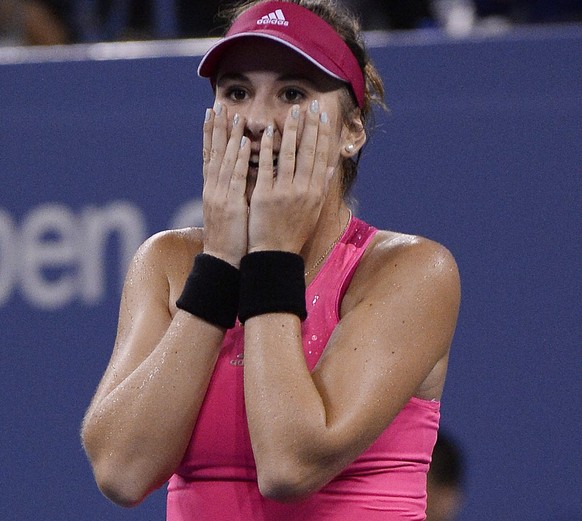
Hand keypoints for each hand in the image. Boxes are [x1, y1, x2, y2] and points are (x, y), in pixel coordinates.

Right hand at [201, 103, 250, 266]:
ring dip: (228, 135)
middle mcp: (213, 188)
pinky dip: (238, 157)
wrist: (224, 262)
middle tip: (219, 105)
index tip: (214, 115)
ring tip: (233, 113)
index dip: (211, 135)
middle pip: (213, 153)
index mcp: (214, 190)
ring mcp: (220, 195)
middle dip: (216, 128)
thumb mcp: (231, 212)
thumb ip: (234, 192)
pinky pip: (235, 176)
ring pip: (223, 159)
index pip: (211, 157)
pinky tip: (243, 141)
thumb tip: (242, 178)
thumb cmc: (232, 239)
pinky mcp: (230, 204)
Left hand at [248, 101, 333, 253]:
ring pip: (290, 155)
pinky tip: (268, 133)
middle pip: (309, 152)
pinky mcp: (266, 195)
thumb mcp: (313, 210)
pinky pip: (267, 167)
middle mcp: (304, 190)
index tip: (323, 116)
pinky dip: (268, 149)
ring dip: (292, 131)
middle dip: (311, 126)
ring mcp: (285, 192)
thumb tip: (332, 166)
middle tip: (311, 104)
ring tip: (293, 111)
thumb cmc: (293, 231)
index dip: (323, 135)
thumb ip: (322, 186)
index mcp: (316, 192)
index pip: (322, 157)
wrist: (274, 253)